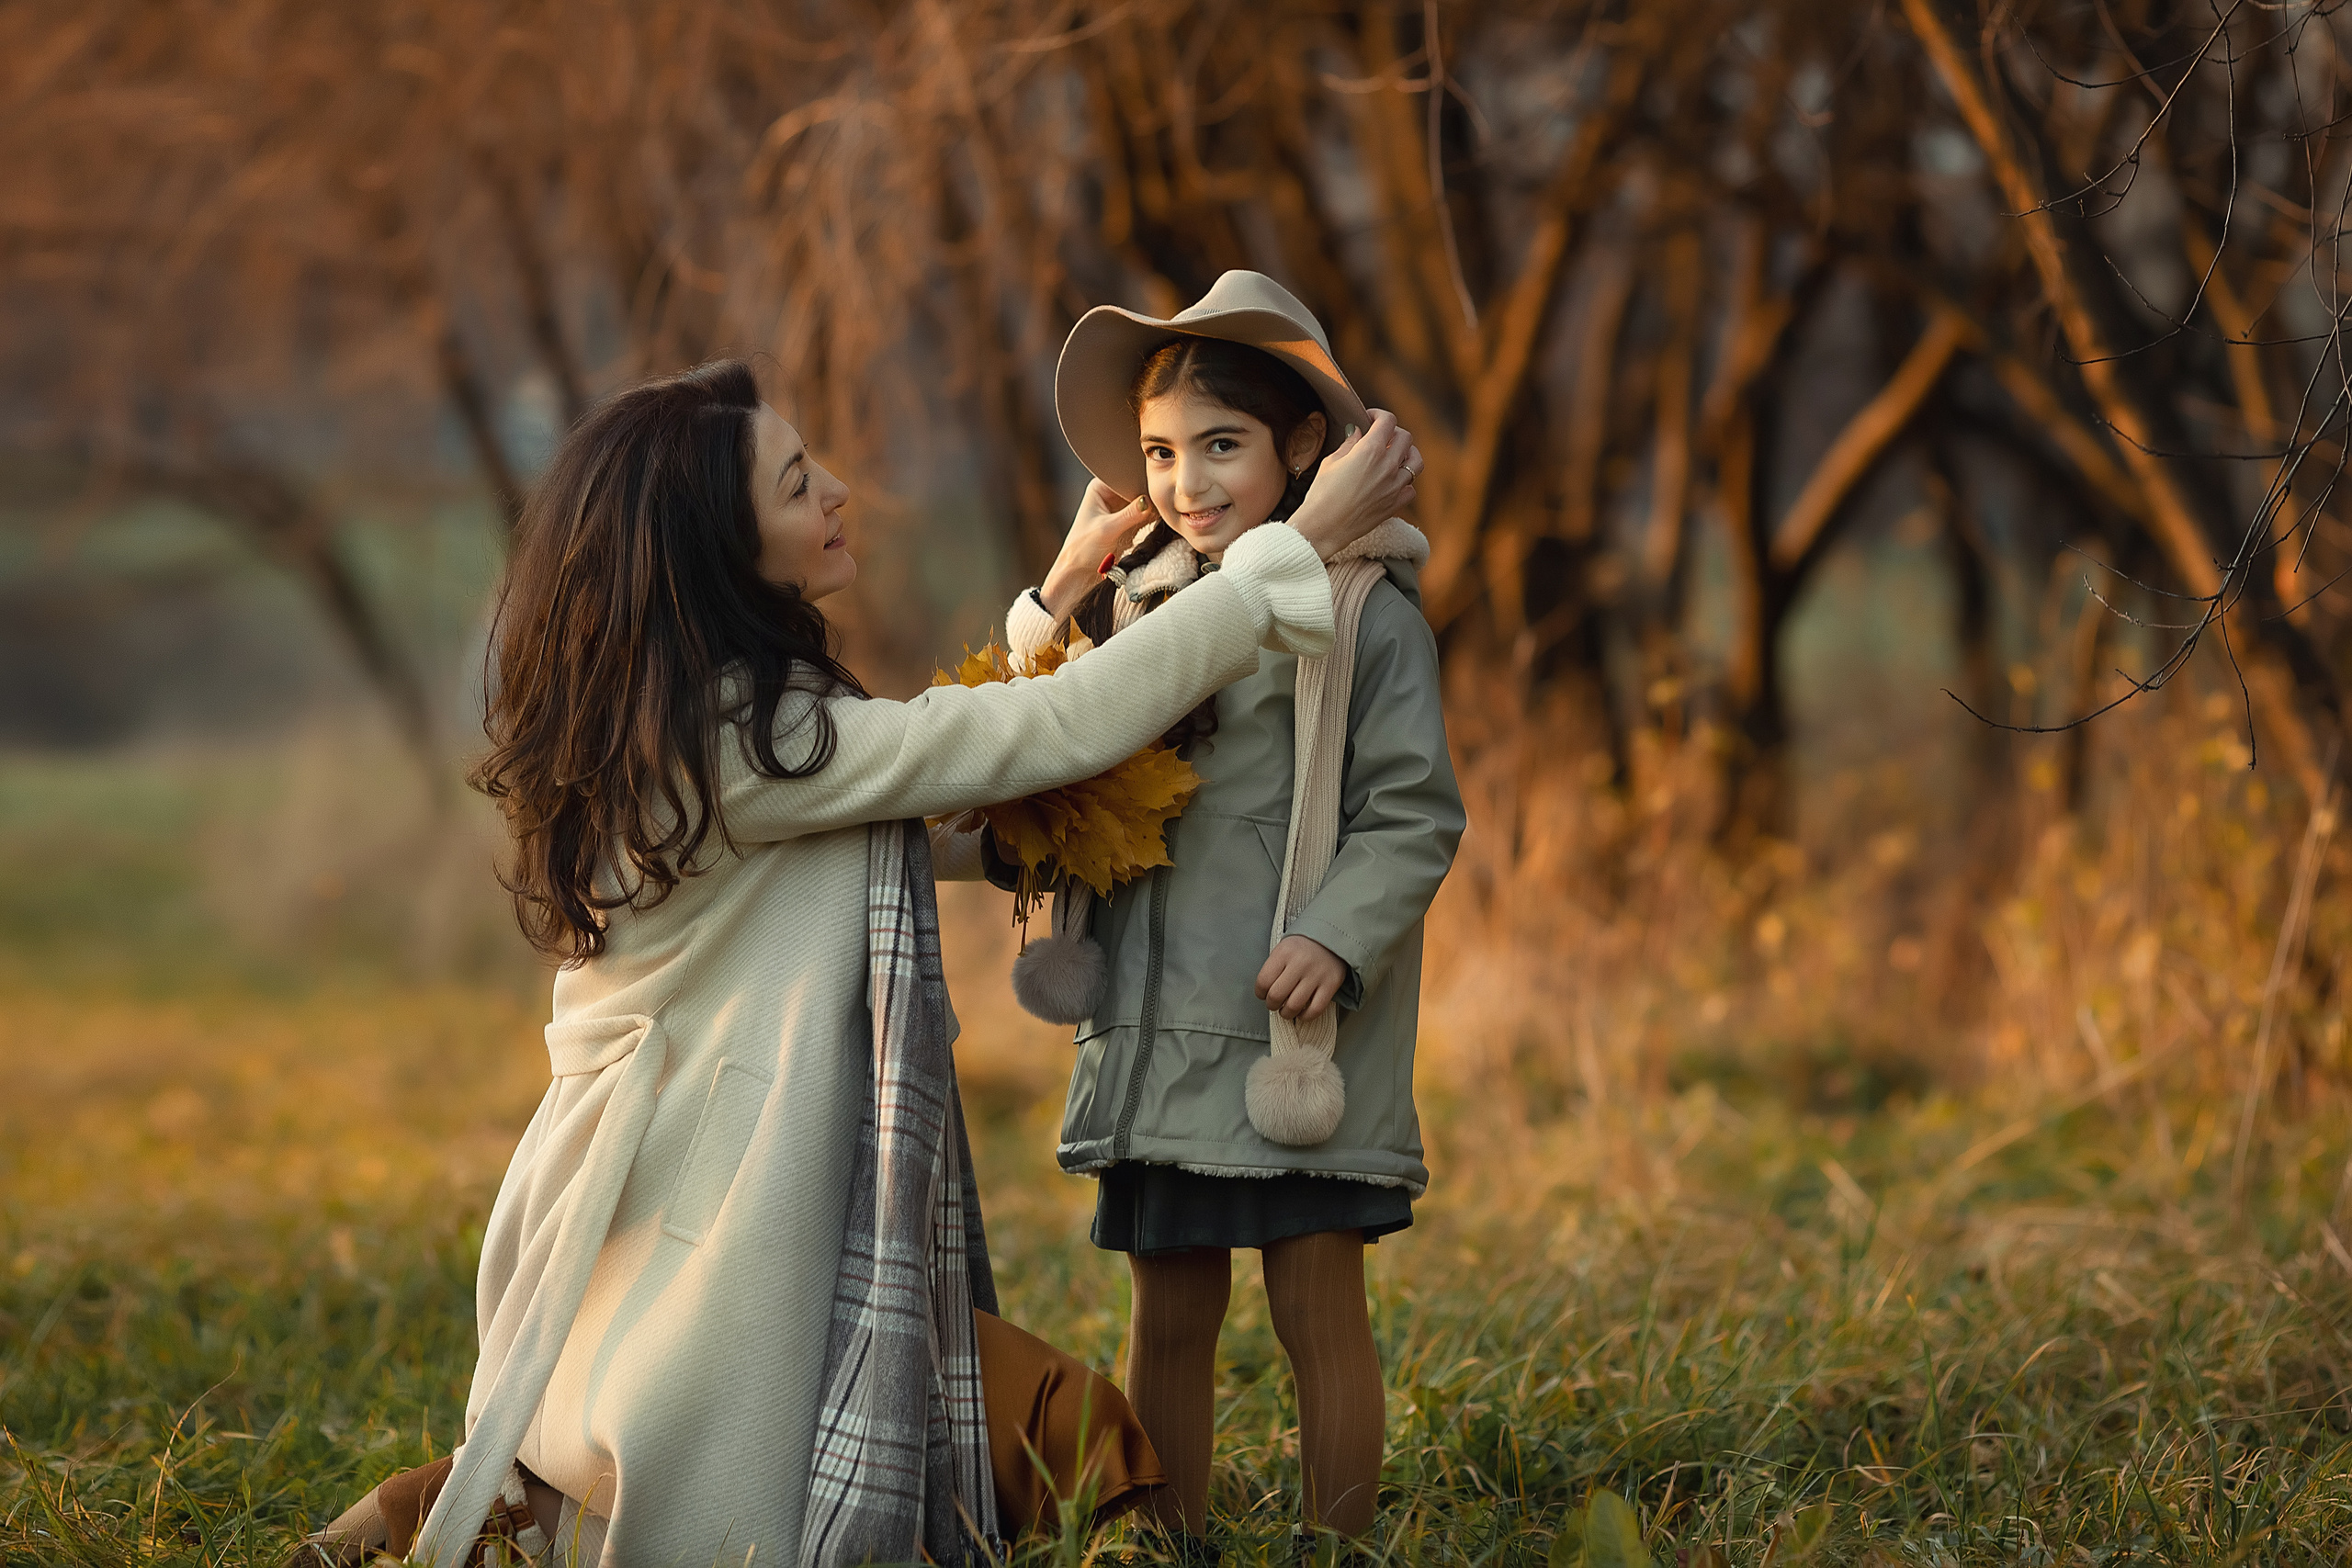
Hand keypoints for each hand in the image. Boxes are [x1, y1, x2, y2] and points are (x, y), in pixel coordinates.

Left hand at [1040, 480, 1155, 618]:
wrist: (1079, 573)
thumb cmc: (1082, 550)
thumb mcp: (1107, 530)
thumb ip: (1129, 515)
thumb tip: (1150, 501)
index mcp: (1100, 487)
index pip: (1126, 475)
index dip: (1141, 480)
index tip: (1155, 487)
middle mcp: (1111, 495)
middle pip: (1138, 487)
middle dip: (1149, 495)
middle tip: (1163, 501)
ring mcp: (1121, 509)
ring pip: (1145, 502)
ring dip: (1154, 508)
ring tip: (1164, 512)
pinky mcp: (1130, 523)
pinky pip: (1147, 516)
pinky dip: (1155, 519)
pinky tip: (1163, 521)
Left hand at [1255, 934, 1348, 1022]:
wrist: (1332, 938)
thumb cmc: (1303, 947)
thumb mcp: (1284, 948)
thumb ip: (1274, 969)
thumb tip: (1266, 994)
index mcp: (1284, 953)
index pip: (1263, 981)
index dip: (1260, 993)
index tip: (1263, 994)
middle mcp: (1300, 963)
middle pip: (1276, 996)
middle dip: (1272, 1005)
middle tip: (1275, 1004)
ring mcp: (1316, 975)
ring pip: (1294, 1006)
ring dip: (1287, 1013)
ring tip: (1287, 1010)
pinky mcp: (1331, 985)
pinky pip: (1315, 1009)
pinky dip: (1306, 1016)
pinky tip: (1302, 1013)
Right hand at [1282, 409, 1419, 561]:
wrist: (1323, 527)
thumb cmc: (1322, 494)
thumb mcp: (1331, 461)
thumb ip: (1349, 444)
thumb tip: (1358, 432)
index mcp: (1370, 450)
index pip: (1388, 421)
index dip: (1379, 415)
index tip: (1370, 419)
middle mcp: (1388, 466)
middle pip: (1406, 437)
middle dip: (1393, 432)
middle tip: (1381, 437)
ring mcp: (1395, 486)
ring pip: (1416, 462)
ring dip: (1406, 455)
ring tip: (1395, 457)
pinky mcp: (1395, 505)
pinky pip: (1411, 488)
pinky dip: (1405, 482)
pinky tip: (1392, 482)